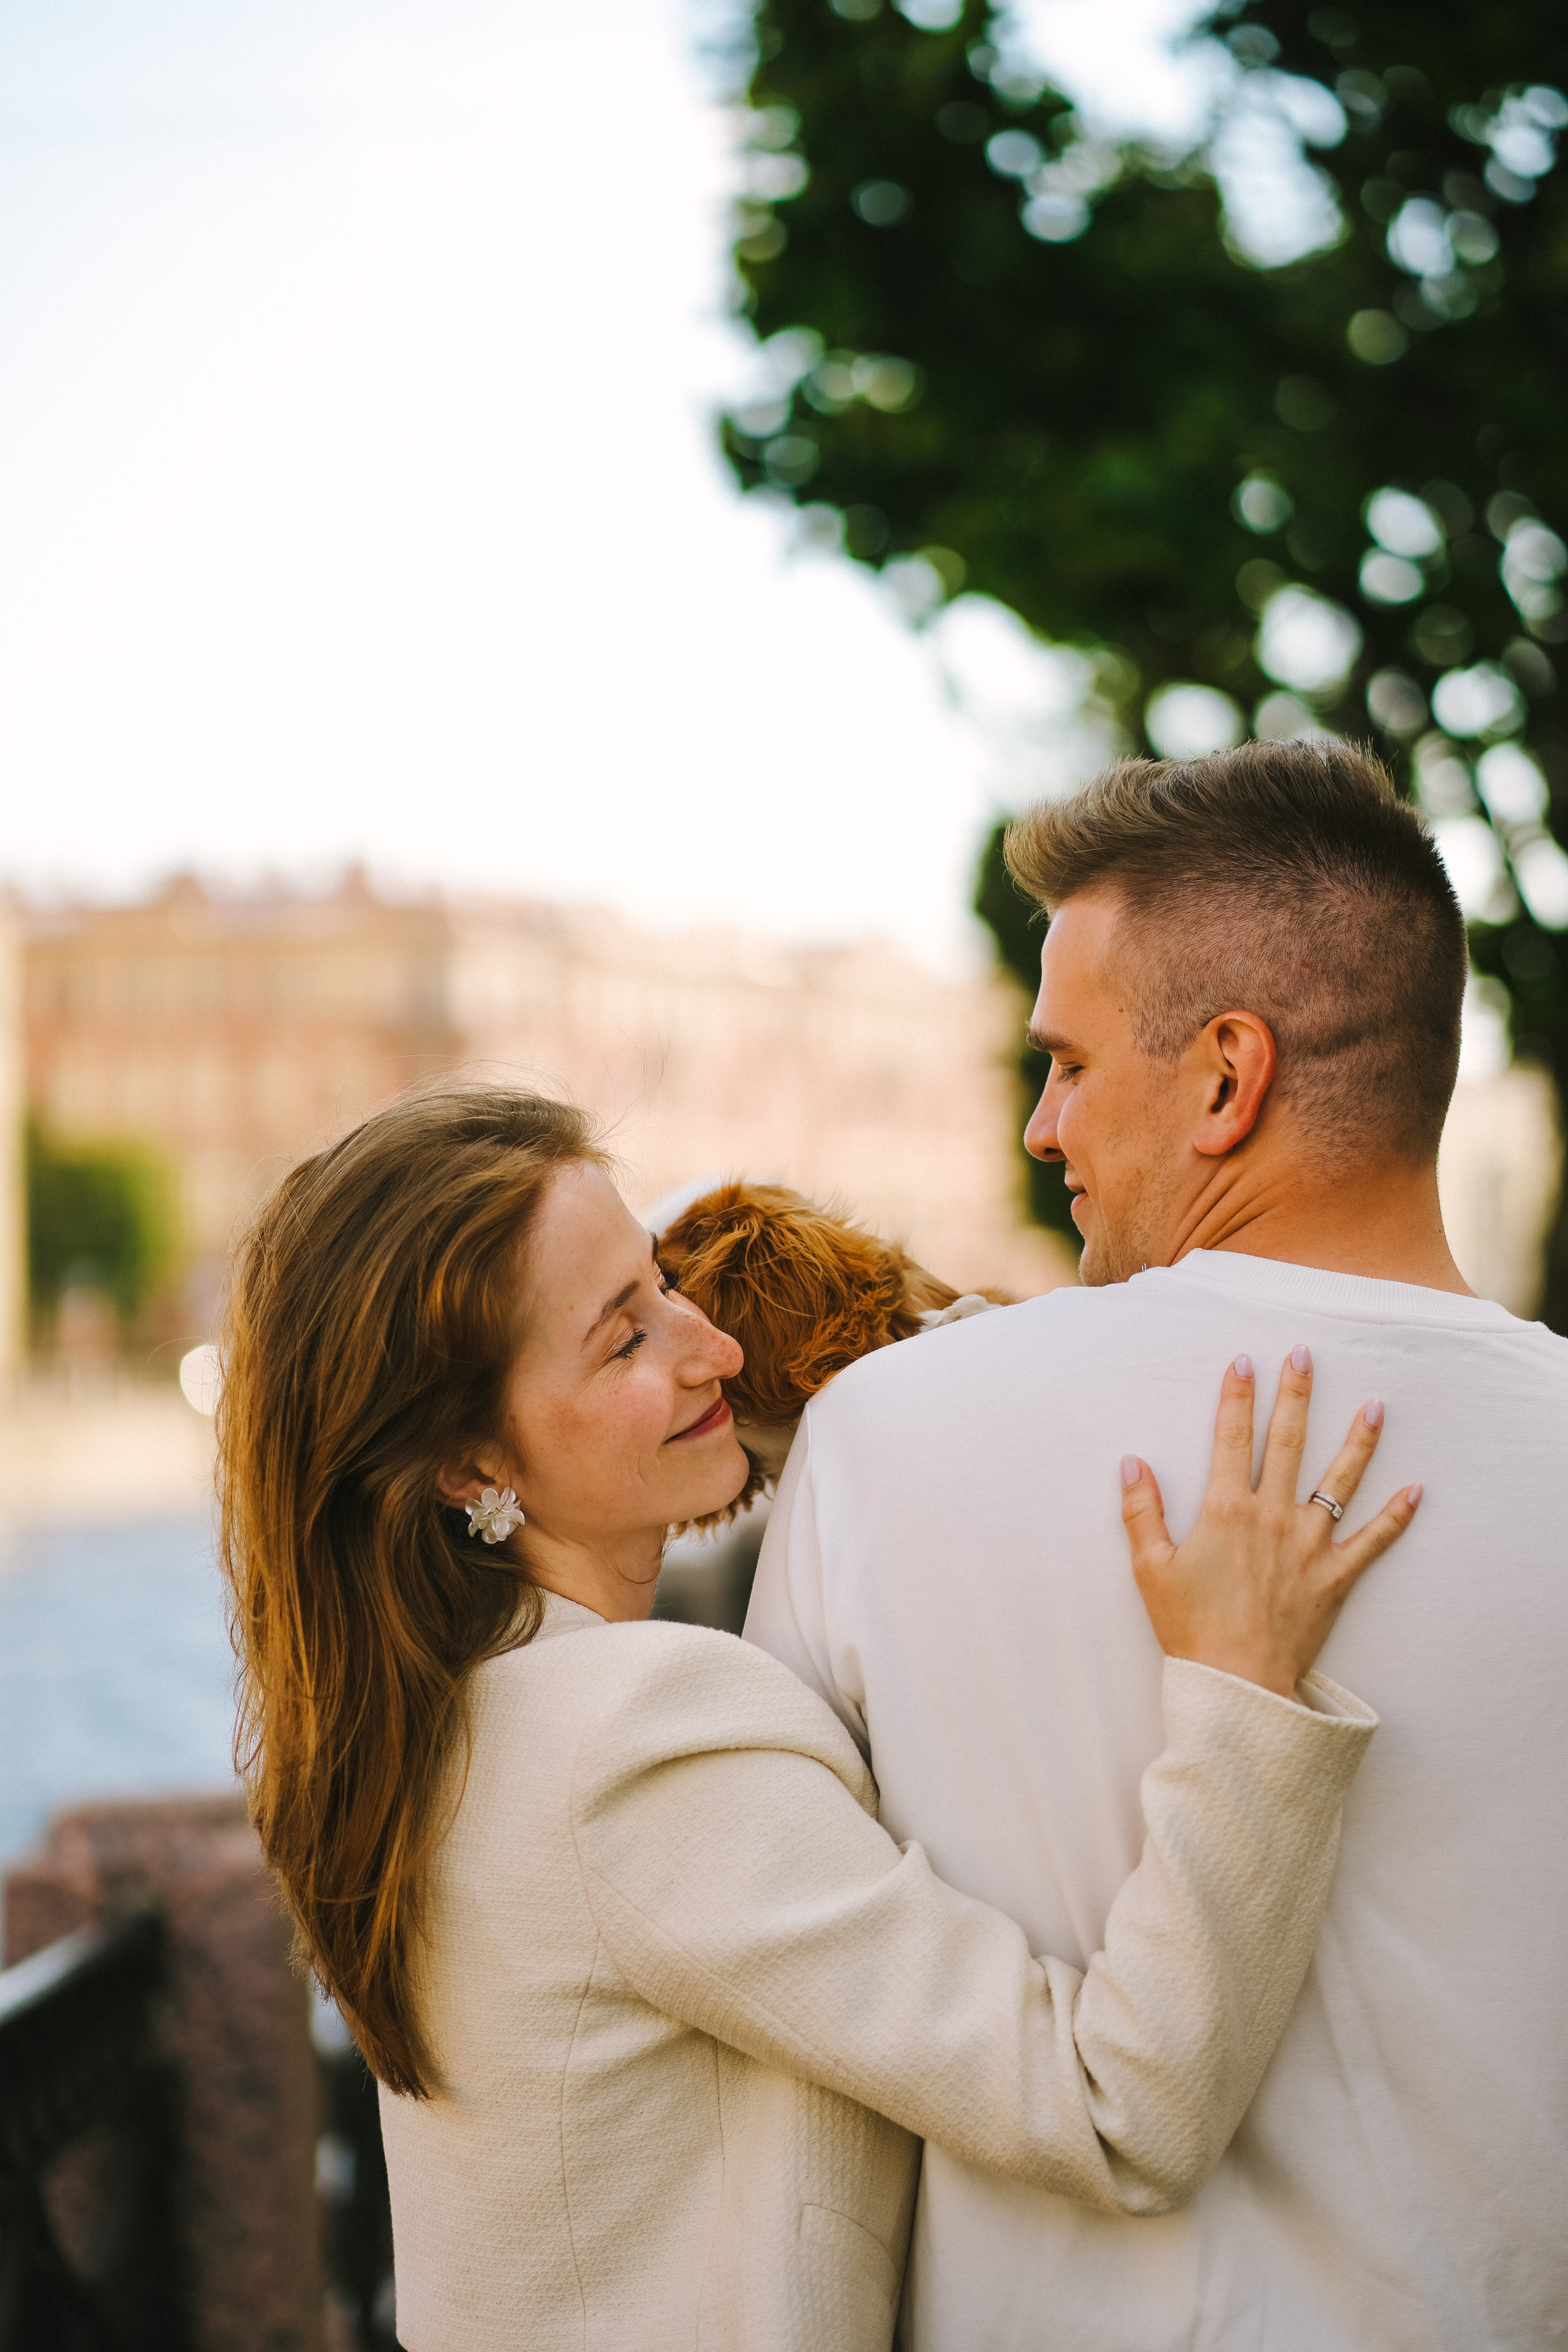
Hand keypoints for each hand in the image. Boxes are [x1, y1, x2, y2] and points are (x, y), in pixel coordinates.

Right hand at [1120, 1349, 1420, 1698]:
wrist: (1237, 1683)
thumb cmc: (1189, 1628)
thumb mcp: (1150, 1568)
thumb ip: (1141, 1511)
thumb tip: (1132, 1462)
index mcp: (1226, 1510)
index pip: (1231, 1438)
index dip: (1237, 1397)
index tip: (1243, 1362)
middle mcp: (1273, 1516)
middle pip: (1288, 1442)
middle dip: (1295, 1394)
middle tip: (1304, 1355)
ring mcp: (1309, 1544)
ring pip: (1339, 1481)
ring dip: (1359, 1440)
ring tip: (1376, 1406)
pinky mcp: (1335, 1576)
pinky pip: (1373, 1540)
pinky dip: (1397, 1516)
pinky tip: (1417, 1490)